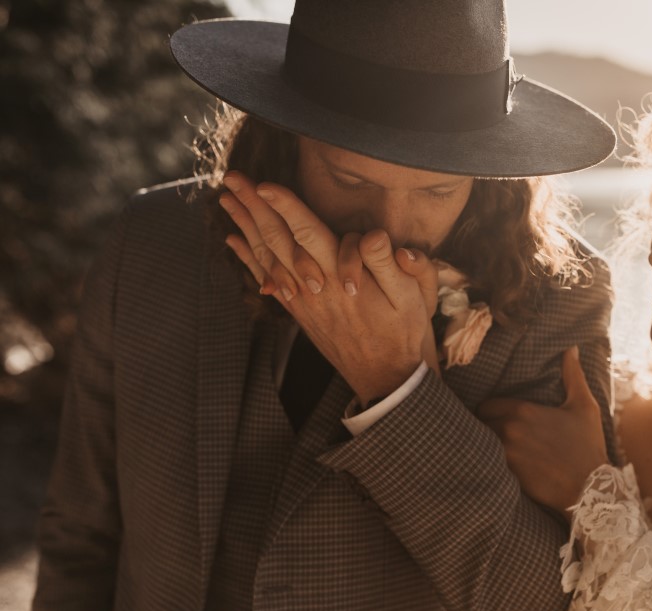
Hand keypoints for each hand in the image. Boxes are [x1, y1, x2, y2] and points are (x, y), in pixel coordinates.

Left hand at [220, 173, 433, 403]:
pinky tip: (234, 241)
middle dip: (254, 207)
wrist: (387, 378)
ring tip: (226, 200)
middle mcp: (316, 287)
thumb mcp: (412, 299)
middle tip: (232, 178)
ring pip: (268, 257)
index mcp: (343, 278)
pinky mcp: (301, 312)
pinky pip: (268, 281)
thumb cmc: (404, 334)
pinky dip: (249, 259)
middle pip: (279, 240)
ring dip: (246, 226)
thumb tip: (375, 235)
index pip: (310, 234)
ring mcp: (305, 301)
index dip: (286, 208)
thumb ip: (392, 265)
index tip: (263, 185)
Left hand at [478, 347, 608, 511]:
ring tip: (486, 448)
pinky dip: (487, 462)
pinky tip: (491, 466)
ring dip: (482, 444)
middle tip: (489, 432)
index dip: (489, 411)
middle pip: (478, 423)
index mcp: (524, 410)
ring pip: (479, 443)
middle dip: (483, 426)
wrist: (591, 488)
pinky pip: (485, 463)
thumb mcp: (584, 407)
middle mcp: (510, 428)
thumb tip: (572, 348)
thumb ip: (573, 376)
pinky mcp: (506, 474)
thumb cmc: (588, 446)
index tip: (494, 416)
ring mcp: (506, 452)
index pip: (487, 405)